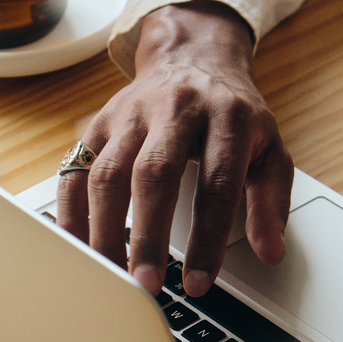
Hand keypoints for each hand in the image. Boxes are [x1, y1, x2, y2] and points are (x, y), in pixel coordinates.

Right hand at [56, 1, 291, 296]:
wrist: (194, 57)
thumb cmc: (233, 114)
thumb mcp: (270, 150)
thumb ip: (270, 202)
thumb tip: (270, 253)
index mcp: (225, 117)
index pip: (216, 184)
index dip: (207, 238)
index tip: (198, 284)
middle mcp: (175, 109)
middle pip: (154, 174)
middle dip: (148, 235)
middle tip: (146, 284)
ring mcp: (132, 114)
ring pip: (109, 171)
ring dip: (105, 228)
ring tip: (111, 274)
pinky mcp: (100, 121)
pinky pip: (76, 168)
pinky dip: (72, 210)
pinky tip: (78, 245)